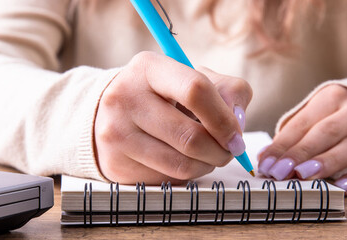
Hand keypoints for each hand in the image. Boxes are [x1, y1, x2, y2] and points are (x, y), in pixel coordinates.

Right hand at [94, 51, 252, 184]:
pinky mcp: (115, 163)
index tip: (237, 136)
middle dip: (220, 151)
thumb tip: (237, 124)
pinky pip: (166, 179)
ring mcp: (116, 133)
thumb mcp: (193, 78)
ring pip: (181, 164)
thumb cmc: (163, 95)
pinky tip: (181, 161)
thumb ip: (228, 91)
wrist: (108, 113)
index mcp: (148, 67)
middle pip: (191, 136)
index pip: (196, 90)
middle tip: (228, 152)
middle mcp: (125, 97)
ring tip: (208, 156)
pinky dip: (184, 174)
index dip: (224, 118)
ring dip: (206, 166)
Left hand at [257, 84, 346, 194]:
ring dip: (327, 163)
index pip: (305, 122)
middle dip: (301, 153)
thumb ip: (297, 130)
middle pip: (327, 132)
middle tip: (280, 171)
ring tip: (304, 176)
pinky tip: (342, 187)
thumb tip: (267, 156)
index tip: (266, 162)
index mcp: (335, 96)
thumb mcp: (323, 111)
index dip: (283, 143)